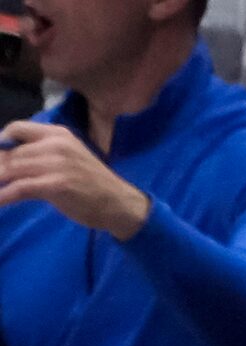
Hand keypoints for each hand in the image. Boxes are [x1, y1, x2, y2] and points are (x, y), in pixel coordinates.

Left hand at [0, 120, 150, 235]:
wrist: (120, 204)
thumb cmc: (94, 183)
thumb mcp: (70, 157)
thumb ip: (44, 153)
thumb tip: (9, 160)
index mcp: (58, 134)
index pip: (18, 129)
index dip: (2, 141)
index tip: (1, 156)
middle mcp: (56, 145)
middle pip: (12, 153)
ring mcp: (56, 164)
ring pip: (12, 169)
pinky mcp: (56, 185)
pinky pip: (20, 188)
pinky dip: (4, 196)